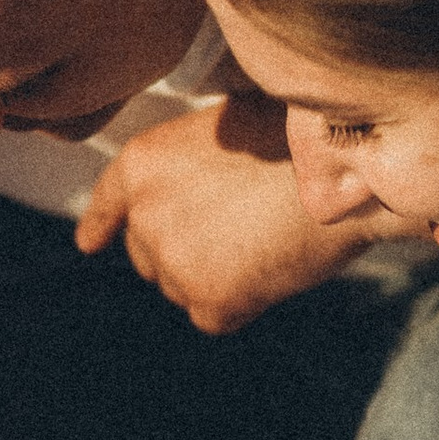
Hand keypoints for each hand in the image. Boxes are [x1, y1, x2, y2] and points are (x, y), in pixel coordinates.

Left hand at [77, 91, 390, 331]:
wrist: (348, 176)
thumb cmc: (301, 139)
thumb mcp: (228, 124)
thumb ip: (194, 161)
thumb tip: (198, 189)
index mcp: (143, 163)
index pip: (109, 200)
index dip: (101, 223)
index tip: (90, 244)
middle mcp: (145, 215)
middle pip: (146, 252)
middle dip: (180, 248)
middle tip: (237, 229)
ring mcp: (173, 263)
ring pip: (180, 286)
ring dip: (213, 275)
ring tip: (264, 240)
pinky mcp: (207, 302)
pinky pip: (214, 315)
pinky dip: (243, 302)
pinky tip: (272, 269)